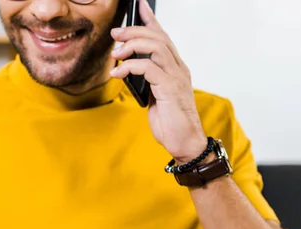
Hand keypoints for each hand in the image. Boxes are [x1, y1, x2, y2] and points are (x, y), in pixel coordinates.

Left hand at [110, 0, 207, 163]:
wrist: (185, 143)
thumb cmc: (170, 122)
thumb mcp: (154, 97)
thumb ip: (146, 81)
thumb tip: (127, 69)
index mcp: (175, 68)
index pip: (163, 36)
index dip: (150, 19)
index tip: (138, 5)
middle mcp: (178, 68)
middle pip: (157, 37)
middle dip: (134, 30)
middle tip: (115, 34)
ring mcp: (176, 77)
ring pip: (155, 47)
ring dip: (132, 45)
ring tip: (115, 53)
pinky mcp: (170, 89)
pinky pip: (148, 68)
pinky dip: (130, 67)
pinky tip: (117, 73)